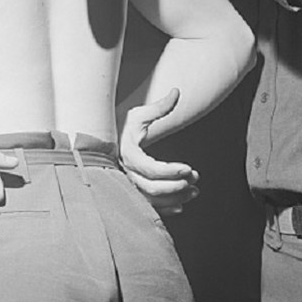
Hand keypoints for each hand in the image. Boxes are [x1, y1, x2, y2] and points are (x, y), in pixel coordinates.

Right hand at [120, 88, 199, 214]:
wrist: (105, 139)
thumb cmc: (123, 124)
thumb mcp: (139, 114)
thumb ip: (159, 106)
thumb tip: (177, 92)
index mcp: (126, 153)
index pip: (149, 168)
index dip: (171, 171)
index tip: (190, 168)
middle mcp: (124, 172)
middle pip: (151, 188)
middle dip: (177, 185)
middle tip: (195, 178)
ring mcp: (127, 184)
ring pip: (151, 199)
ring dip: (175, 198)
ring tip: (195, 191)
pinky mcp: (131, 192)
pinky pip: (148, 206)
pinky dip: (165, 209)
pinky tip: (181, 206)